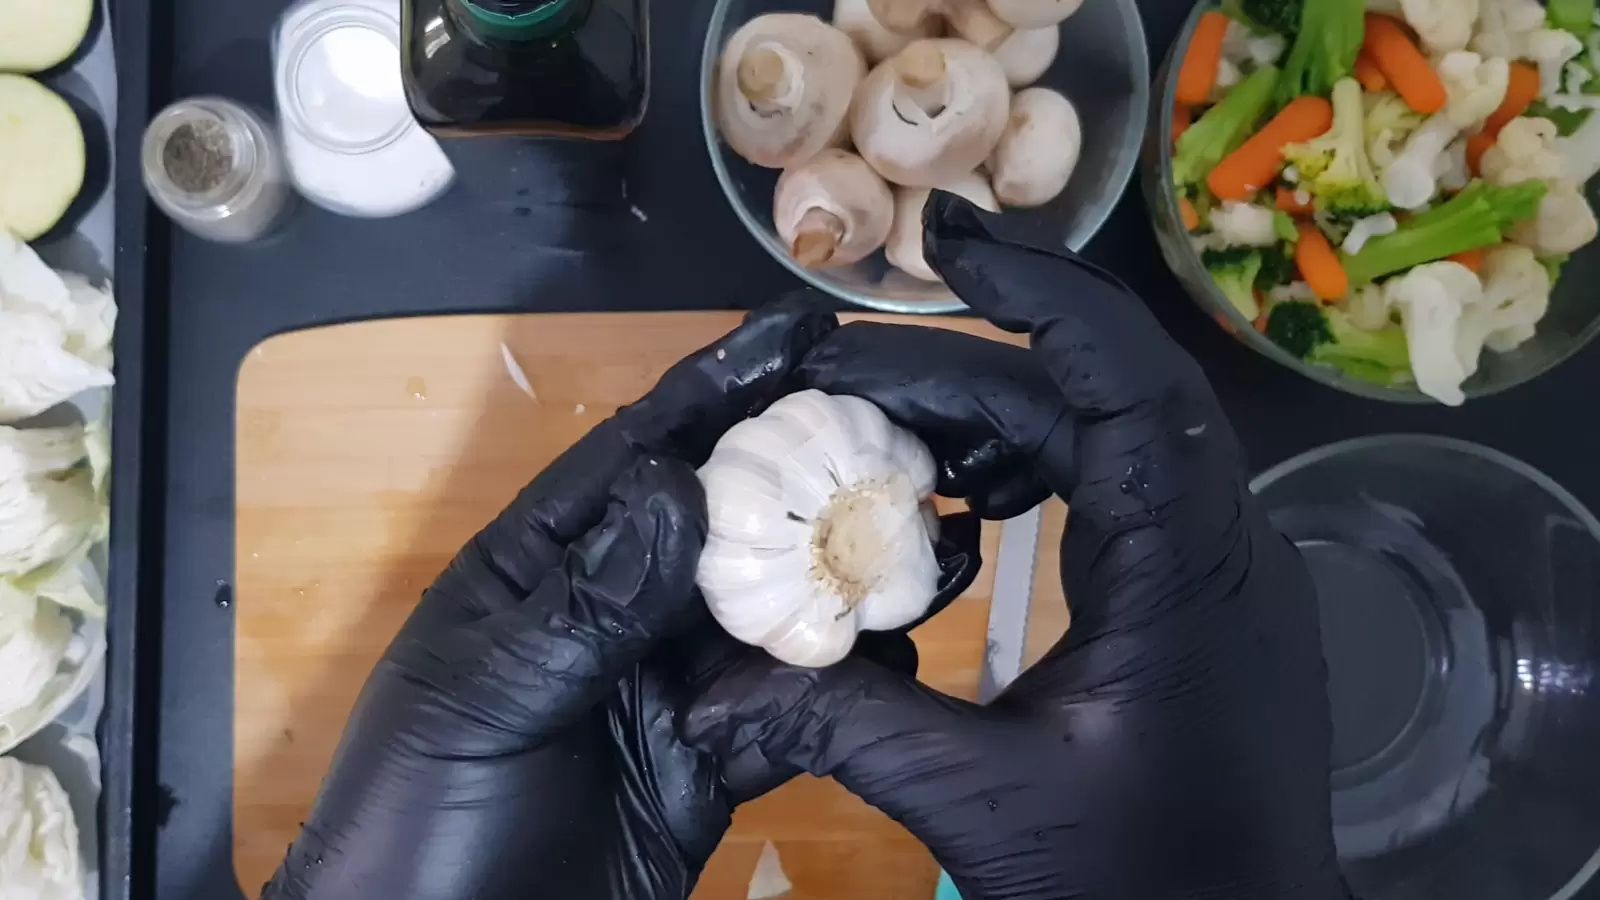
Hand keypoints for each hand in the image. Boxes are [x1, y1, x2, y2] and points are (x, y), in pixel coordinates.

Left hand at [262, 300, 982, 899]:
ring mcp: (667, 688)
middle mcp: (615, 612)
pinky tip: (903, 659)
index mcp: (541, 570)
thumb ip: (585, 603)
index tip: (799, 330)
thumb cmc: (419, 817)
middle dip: (805, 468)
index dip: (718, 388)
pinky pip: (787, 715)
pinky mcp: (710, 767)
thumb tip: (675, 486)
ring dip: (843, 574)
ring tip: (935, 529)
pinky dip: (844, 690)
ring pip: (770, 613)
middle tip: (905, 418)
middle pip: (724, 524)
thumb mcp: (486, 697)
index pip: (638, 458)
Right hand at [685, 196, 1346, 899]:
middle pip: (1096, 401)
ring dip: (994, 419)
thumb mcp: (984, 804)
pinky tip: (951, 499)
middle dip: (968, 370)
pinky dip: (1028, 473)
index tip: (946, 246)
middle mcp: (1221, 544)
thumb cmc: (1140, 887)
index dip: (1041, 298)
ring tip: (874, 421)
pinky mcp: (1198, 597)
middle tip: (836, 368)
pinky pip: (1115, 493)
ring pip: (1105, 440)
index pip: (1129, 383)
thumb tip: (703, 693)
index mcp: (1189, 571)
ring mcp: (1217, 569)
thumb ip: (847, 727)